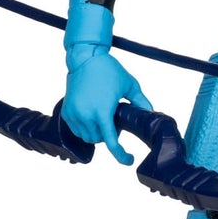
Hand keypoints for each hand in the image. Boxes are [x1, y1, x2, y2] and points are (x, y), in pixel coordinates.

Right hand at [61, 49, 152, 163]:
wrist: (85, 58)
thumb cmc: (109, 70)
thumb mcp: (129, 84)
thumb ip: (141, 101)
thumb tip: (150, 113)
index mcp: (102, 112)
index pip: (111, 142)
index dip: (121, 155)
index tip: (129, 160)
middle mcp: (86, 116)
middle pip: (100, 140)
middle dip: (109, 134)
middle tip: (115, 119)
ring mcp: (74, 114)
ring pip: (88, 138)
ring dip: (97, 133)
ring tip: (103, 116)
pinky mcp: (66, 112)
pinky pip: (77, 131)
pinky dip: (85, 129)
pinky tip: (92, 117)